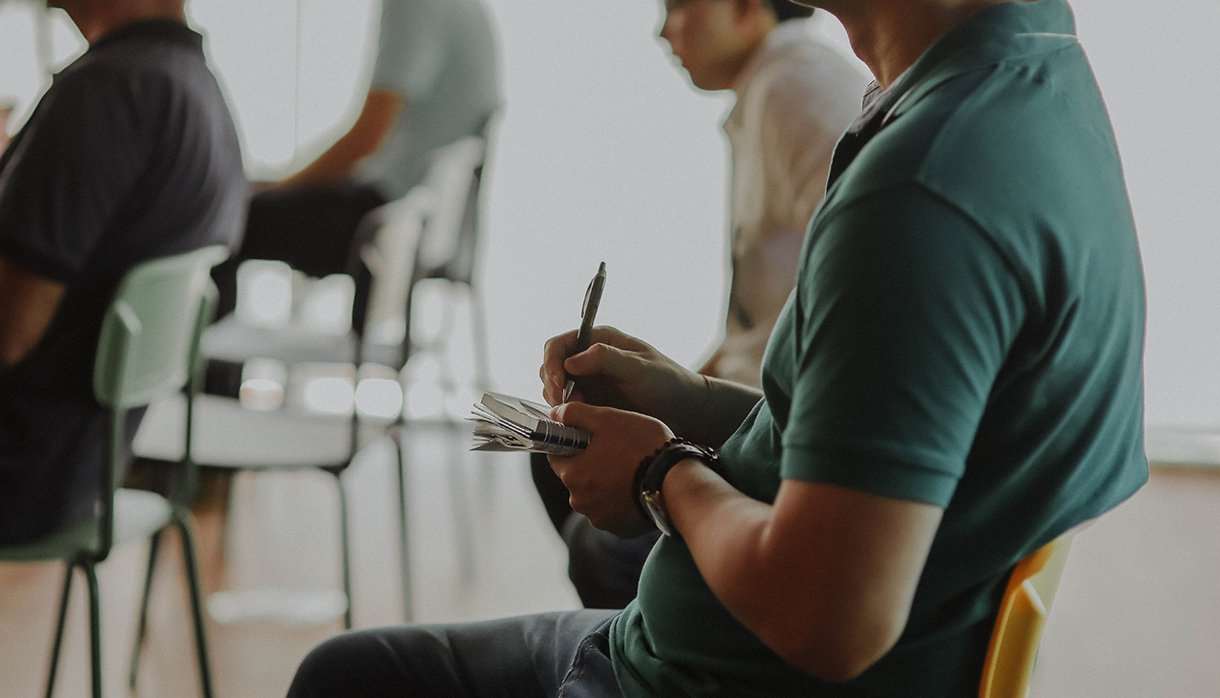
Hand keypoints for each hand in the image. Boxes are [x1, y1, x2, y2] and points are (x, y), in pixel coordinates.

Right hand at [540, 326, 704, 430]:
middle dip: (552, 385)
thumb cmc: (666, 382)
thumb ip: (606, 359)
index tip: (560, 385)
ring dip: (558, 401)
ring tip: (579, 412)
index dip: (552, 363)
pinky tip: (582, 420)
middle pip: (550, 366)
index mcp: (598, 340)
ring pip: (555, 388)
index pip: (559, 344)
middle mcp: (588, 358)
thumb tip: (571, 361)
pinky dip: (567, 413)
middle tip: (566, 405)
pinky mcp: (591, 402)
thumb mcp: (639, 368)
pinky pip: (567, 406)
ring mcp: (588, 381)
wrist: (682, 410)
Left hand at [548, 402, 673, 536]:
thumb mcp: (608, 419)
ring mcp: (600, 518)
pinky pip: (612, 511)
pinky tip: (638, 487)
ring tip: (632, 469)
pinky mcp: (619, 529)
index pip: (557, 455)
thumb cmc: (642, 446)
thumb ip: (576, 414)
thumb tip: (555, 413)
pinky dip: (620, 500)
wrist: (677, 482)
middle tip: (618, 450)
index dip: (572, 442)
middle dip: (591, 464)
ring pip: (595, 494)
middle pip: (577, 476)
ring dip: (605, 483)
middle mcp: (580, 501)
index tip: (591, 437)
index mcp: (572, 474)